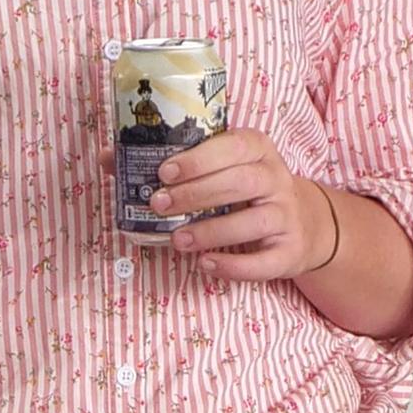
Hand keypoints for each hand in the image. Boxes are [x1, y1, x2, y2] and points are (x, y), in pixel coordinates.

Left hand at [134, 128, 337, 284]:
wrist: (304, 223)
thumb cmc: (246, 190)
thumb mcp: (219, 168)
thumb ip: (170, 163)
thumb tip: (109, 158)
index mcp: (257, 150)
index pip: (232, 147)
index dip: (198, 159)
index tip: (164, 172)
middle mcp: (276, 178)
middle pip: (240, 182)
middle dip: (195, 194)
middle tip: (158, 204)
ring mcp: (286, 215)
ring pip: (252, 221)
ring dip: (211, 231)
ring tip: (177, 240)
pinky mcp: (290, 251)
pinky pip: (264, 262)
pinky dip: (233, 266)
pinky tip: (205, 264)